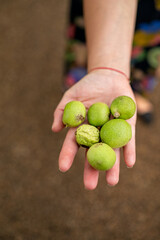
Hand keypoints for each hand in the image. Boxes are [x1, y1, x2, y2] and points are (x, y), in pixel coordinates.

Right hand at [52, 70, 136, 188]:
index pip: (74, 144)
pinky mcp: (127, 126)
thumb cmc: (87, 87)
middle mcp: (98, 133)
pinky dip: (129, 151)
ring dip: (113, 166)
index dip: (68, 155)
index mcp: (83, 129)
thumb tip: (55, 130)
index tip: (63, 167)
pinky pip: (129, 140)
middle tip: (89, 186)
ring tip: (111, 182)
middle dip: (92, 169)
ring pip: (112, 151)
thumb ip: (61, 112)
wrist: (108, 76)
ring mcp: (112, 131)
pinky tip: (129, 163)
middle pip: (94, 153)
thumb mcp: (71, 97)